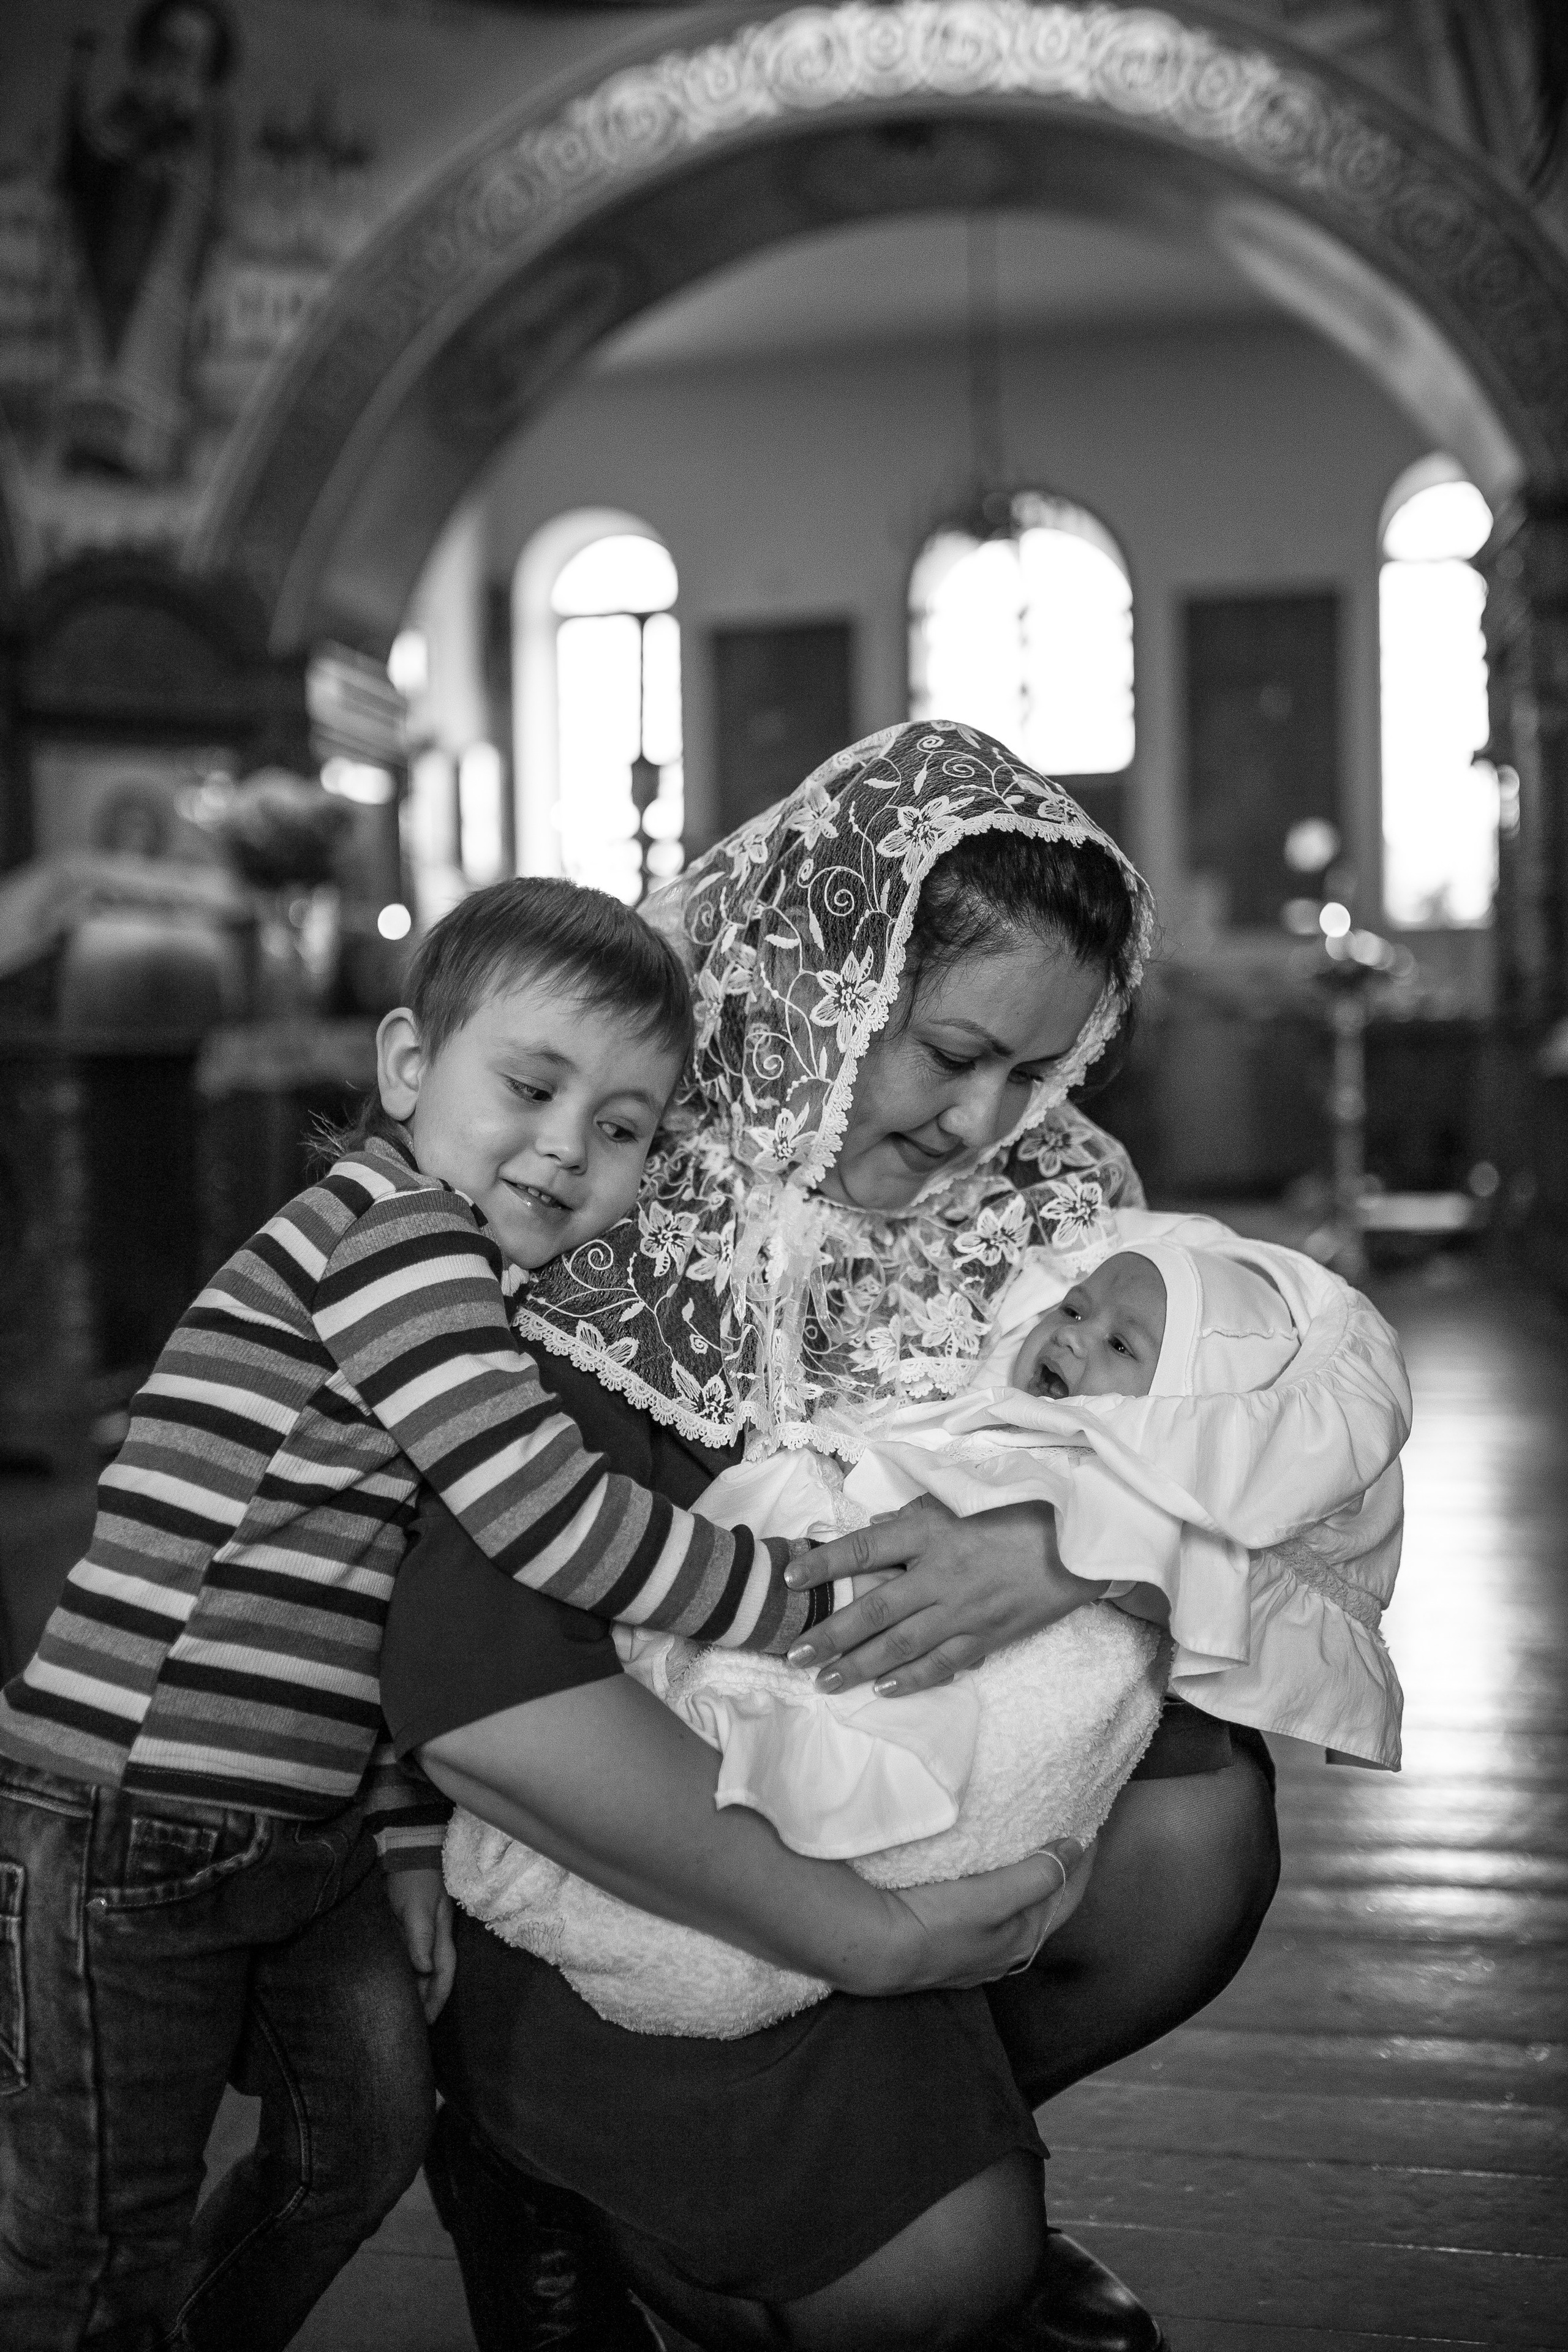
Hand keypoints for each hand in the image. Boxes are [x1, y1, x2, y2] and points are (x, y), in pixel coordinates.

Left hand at [384, 1866, 456, 2023]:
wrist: (410, 1848)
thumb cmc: (415, 1878)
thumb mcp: (417, 1907)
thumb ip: (420, 1938)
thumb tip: (425, 1970)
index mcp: (441, 1937)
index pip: (442, 1977)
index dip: (435, 2002)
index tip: (424, 2024)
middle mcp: (434, 1939)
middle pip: (434, 1978)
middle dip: (426, 2002)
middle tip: (409, 2026)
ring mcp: (423, 1933)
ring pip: (422, 1970)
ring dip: (415, 1989)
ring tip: (400, 2011)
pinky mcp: (409, 1927)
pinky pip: (409, 1958)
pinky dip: (404, 1973)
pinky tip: (393, 1981)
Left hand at [784, 1496, 1105, 1696]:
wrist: (1081, 1544)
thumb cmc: (1020, 1512)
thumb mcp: (962, 1499)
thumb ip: (912, 1516)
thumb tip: (868, 1531)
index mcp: (932, 1531)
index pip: (864, 1548)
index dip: (824, 1562)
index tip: (790, 1575)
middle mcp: (941, 1574)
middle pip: (873, 1609)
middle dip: (830, 1634)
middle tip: (794, 1654)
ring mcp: (964, 1611)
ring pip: (900, 1645)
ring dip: (858, 1666)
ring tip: (824, 1682)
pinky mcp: (987, 1637)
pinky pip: (941, 1664)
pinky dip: (910, 1679)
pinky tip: (883, 1690)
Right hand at [860, 1836, 1094, 1994]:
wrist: (875, 1947)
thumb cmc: (936, 1922)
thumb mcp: (993, 1898)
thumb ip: (1037, 1876)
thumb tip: (1075, 1847)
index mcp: (1023, 1939)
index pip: (1067, 1894)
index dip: (1083, 1862)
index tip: (1090, 1826)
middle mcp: (1005, 1949)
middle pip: (1045, 1902)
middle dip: (1058, 1869)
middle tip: (1064, 1830)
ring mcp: (976, 1947)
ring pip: (1016, 1907)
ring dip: (1028, 1878)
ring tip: (1030, 1844)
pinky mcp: (950, 1938)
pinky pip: (989, 1909)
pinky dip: (1000, 1886)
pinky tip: (988, 1872)